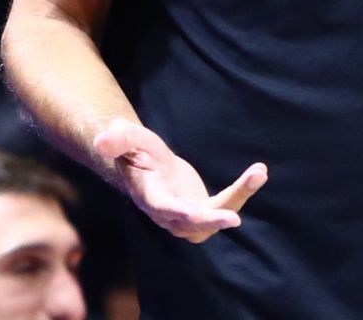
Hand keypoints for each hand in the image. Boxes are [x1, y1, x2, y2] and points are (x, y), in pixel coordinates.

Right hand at [93, 118, 267, 243]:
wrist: (147, 167)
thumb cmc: (137, 152)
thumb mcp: (131, 140)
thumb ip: (120, 139)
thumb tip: (102, 138)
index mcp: (150, 196)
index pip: (161, 208)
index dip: (176, 212)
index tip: (192, 214)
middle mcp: (169, 213)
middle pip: (191, 223)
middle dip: (212, 219)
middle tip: (233, 218)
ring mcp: (188, 217)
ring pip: (214, 216)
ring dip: (238, 197)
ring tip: (257, 174)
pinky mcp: (204, 211)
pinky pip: (227, 204)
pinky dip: (243, 190)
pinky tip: (259, 171)